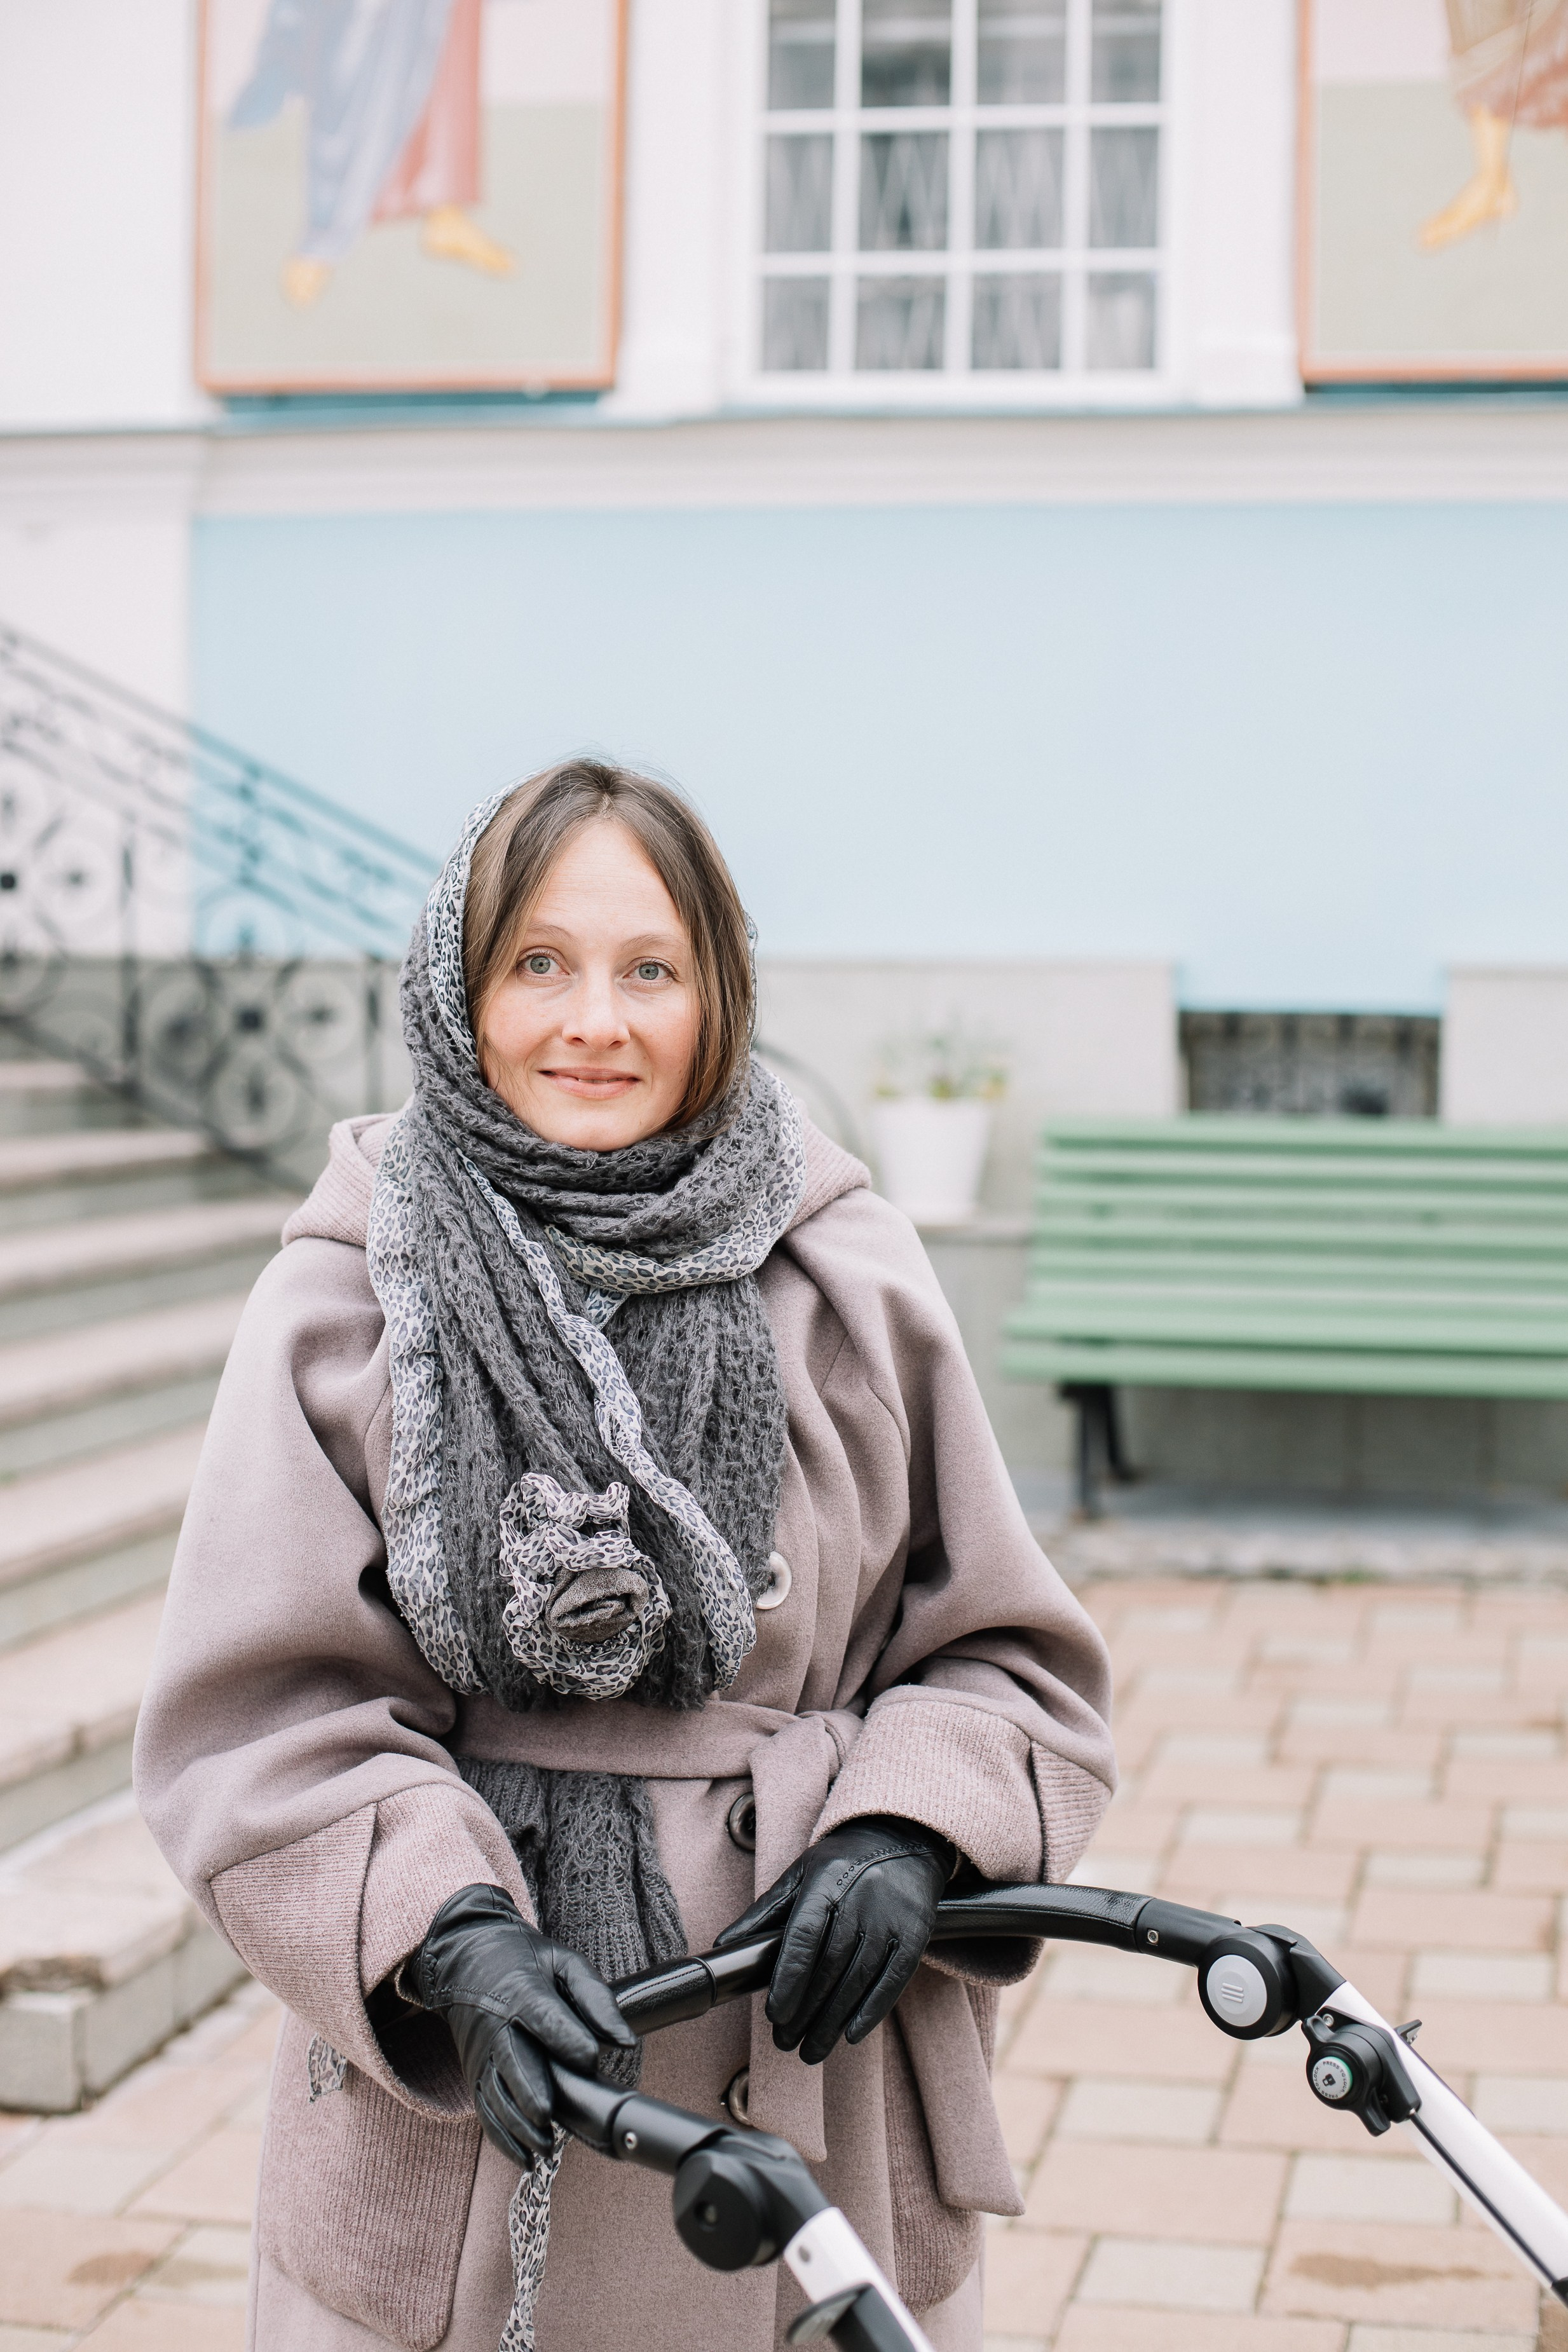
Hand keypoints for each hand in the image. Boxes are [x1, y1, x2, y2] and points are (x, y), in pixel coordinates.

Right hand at [412, 1883, 636, 2162]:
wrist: (465, 1959)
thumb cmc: (523, 1960)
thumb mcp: (563, 1961)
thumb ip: (596, 1998)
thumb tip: (625, 2039)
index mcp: (522, 1990)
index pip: (543, 2016)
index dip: (566, 2038)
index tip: (591, 2058)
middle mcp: (496, 2025)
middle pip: (512, 2060)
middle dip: (530, 2090)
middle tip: (549, 2116)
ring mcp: (482, 2053)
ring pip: (495, 2093)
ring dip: (516, 2123)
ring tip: (543, 2145)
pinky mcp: (475, 2073)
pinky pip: (485, 2109)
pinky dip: (502, 2137)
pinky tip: (524, 2157)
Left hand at [712, 1816, 952, 2065]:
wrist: (904, 1838)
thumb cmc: (843, 1862)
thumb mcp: (801, 1873)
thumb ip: (765, 1910)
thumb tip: (725, 1943)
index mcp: (827, 1880)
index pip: (804, 1934)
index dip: (788, 1977)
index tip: (774, 2013)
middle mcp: (861, 1898)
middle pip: (830, 1965)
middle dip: (805, 2010)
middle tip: (784, 2041)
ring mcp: (892, 1916)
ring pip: (858, 1978)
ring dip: (832, 2020)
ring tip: (811, 2050)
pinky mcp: (915, 1933)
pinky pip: (893, 1980)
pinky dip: (871, 2010)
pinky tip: (850, 2035)